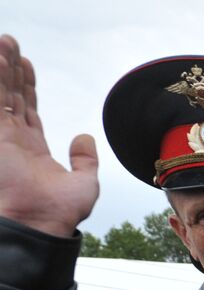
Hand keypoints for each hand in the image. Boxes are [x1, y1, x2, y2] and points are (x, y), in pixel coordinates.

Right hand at [0, 35, 98, 235]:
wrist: (44, 224)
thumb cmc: (62, 212)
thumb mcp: (84, 183)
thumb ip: (85, 160)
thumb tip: (85, 137)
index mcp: (33, 149)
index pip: (27, 108)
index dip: (26, 85)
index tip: (26, 64)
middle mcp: (14, 140)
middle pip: (11, 95)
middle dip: (10, 69)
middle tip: (9, 43)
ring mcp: (3, 138)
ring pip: (1, 94)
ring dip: (1, 68)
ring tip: (5, 42)